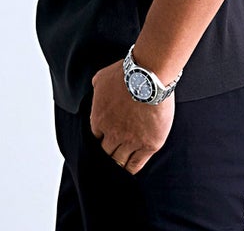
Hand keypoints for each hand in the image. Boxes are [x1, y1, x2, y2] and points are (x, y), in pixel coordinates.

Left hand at [90, 59, 174, 174]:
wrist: (149, 75)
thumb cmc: (126, 73)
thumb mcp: (101, 78)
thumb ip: (96, 90)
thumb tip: (96, 92)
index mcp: (99, 119)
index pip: (94, 138)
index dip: (99, 139)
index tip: (103, 140)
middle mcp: (112, 133)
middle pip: (105, 153)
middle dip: (106, 155)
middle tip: (109, 158)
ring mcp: (130, 141)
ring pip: (119, 162)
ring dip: (118, 164)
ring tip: (118, 168)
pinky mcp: (148, 144)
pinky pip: (136, 164)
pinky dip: (131, 169)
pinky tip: (130, 170)